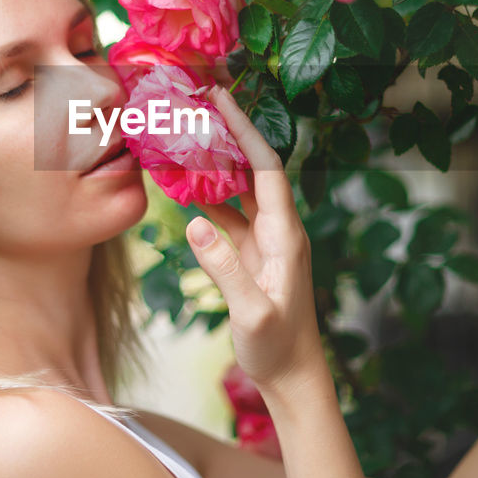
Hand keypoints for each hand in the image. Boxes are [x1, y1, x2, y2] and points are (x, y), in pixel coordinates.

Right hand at [182, 84, 322, 397]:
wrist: (294, 377)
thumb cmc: (278, 349)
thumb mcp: (251, 312)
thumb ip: (224, 268)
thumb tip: (194, 223)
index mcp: (286, 235)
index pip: (266, 168)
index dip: (246, 132)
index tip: (223, 100)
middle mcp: (280, 229)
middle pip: (255, 168)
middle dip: (230, 134)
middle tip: (200, 102)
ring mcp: (266, 241)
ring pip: (240, 188)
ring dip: (217, 161)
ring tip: (188, 133)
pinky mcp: (252, 255)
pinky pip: (229, 213)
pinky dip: (208, 195)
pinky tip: (184, 185)